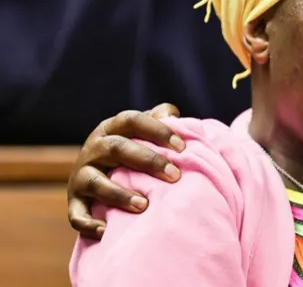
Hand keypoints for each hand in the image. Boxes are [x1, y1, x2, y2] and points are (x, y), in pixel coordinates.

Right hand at [67, 104, 182, 238]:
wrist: (97, 179)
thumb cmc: (132, 152)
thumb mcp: (142, 133)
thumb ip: (158, 119)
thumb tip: (173, 115)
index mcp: (111, 129)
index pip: (132, 121)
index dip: (157, 130)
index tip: (182, 147)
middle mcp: (93, 149)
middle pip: (117, 148)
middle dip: (148, 161)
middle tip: (175, 175)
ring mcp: (80, 175)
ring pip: (96, 182)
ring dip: (119, 194)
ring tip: (144, 205)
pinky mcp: (74, 202)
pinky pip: (76, 214)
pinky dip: (89, 223)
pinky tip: (107, 231)